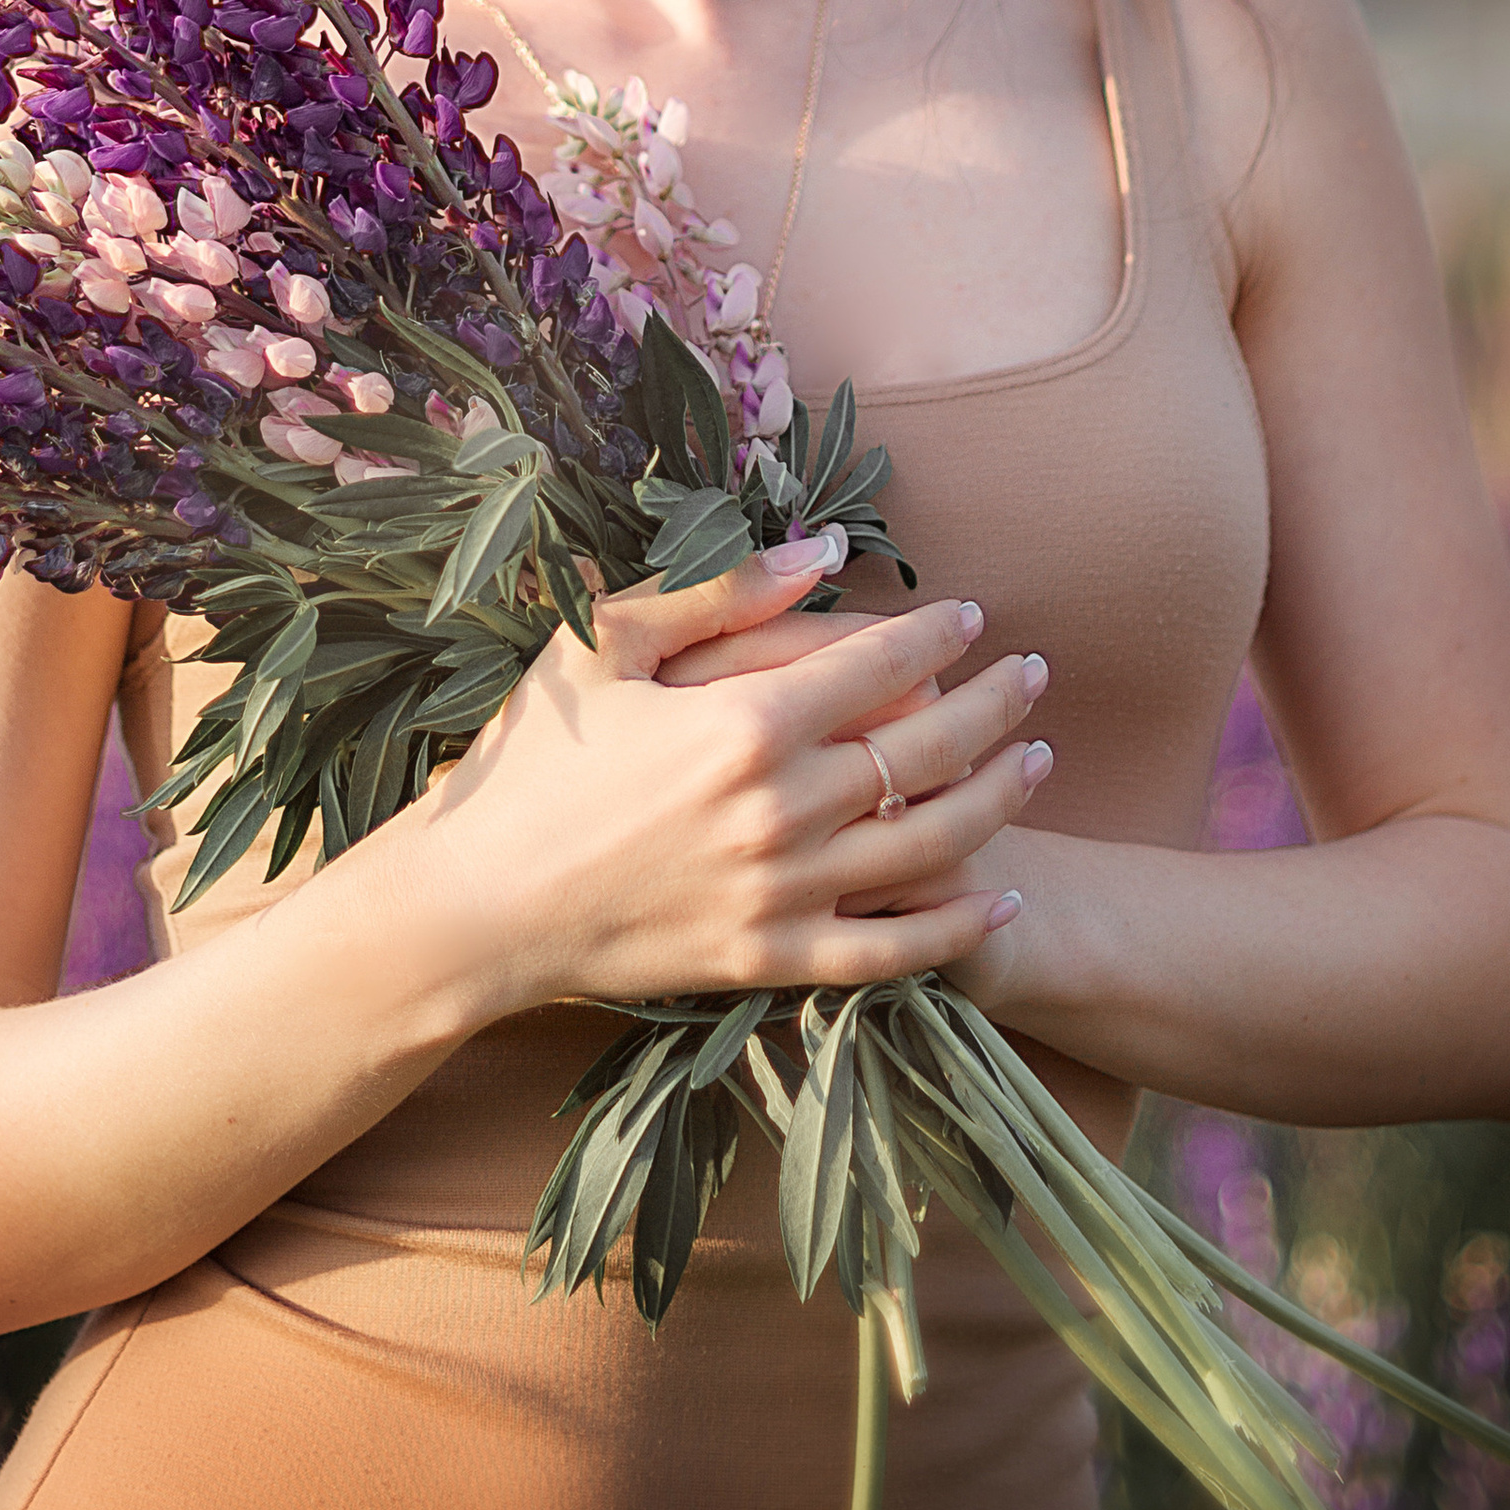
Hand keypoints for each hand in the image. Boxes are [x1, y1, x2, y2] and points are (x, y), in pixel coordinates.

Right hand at [411, 541, 1046, 1019]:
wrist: (472, 905)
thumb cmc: (528, 760)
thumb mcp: (604, 646)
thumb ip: (717, 592)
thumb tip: (823, 548)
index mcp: (743, 723)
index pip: (880, 665)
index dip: (938, 633)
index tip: (972, 616)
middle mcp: (780, 810)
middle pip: (928, 750)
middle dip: (996, 706)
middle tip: (1035, 678)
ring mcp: (780, 894)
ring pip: (930, 845)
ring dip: (1000, 799)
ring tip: (1037, 763)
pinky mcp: (768, 961)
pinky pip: (889, 950)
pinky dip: (955, 924)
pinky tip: (999, 894)